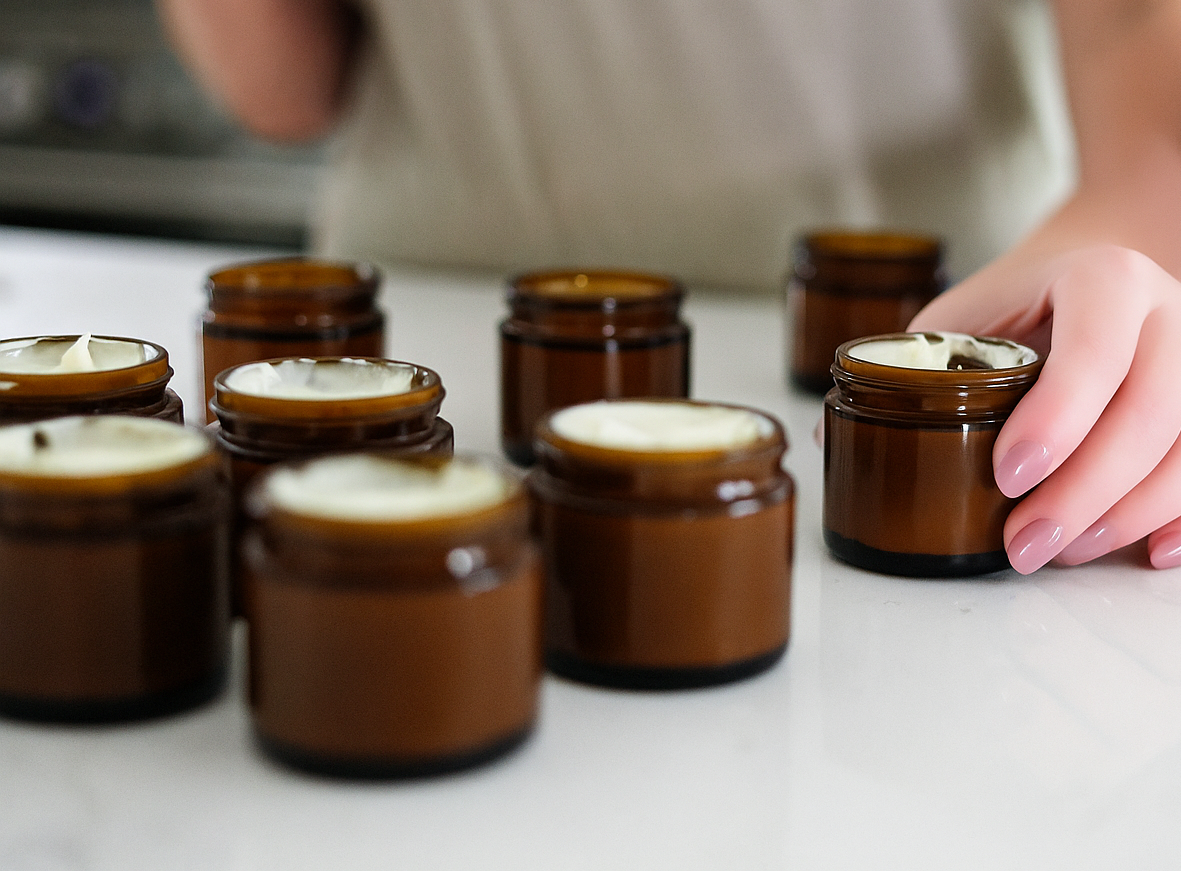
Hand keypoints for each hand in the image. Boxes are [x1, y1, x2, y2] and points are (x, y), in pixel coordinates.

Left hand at [910, 244, 1180, 572]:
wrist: (1098, 272)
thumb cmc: (1019, 302)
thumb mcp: (960, 317)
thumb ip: (913, 368)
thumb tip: (834, 440)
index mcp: (1102, 280)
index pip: (1096, 350)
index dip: (1058, 420)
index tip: (1007, 478)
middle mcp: (1170, 311)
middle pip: (1154, 410)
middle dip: (1085, 491)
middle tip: (1023, 546)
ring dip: (1128, 513)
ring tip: (1060, 552)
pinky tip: (1145, 553)